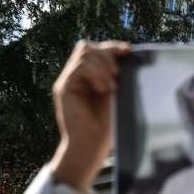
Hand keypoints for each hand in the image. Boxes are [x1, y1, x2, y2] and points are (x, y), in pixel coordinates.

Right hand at [49, 40, 129, 192]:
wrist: (91, 146)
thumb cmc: (108, 126)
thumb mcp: (118, 95)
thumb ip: (118, 76)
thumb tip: (130, 55)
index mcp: (90, 76)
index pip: (97, 49)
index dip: (112, 46)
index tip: (128, 50)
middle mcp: (77, 76)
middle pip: (87, 46)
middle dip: (107, 53)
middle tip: (118, 73)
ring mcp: (69, 81)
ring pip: (83, 53)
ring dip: (102, 66)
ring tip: (112, 86)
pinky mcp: (63, 88)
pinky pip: (78, 68)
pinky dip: (95, 74)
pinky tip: (104, 89)